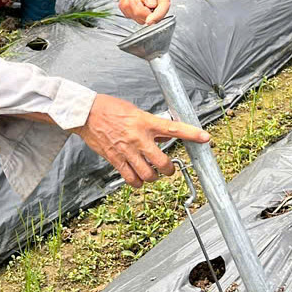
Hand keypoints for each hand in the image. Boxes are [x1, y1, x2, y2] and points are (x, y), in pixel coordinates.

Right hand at [72, 94, 209, 187]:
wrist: (86, 114)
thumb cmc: (110, 108)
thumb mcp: (136, 111)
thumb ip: (151, 124)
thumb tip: (166, 135)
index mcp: (146, 122)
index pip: (174, 128)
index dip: (192, 134)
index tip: (206, 138)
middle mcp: (138, 138)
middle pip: (162, 163)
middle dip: (169, 170)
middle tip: (168, 169)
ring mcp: (127, 151)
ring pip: (148, 175)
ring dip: (153, 177)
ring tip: (152, 173)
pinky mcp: (115, 160)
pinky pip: (131, 179)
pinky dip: (137, 182)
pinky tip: (138, 178)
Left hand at [80, 0, 169, 23]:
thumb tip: (152, 3)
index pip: (164, 4)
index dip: (159, 14)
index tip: (150, 20)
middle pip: (153, 13)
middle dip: (141, 12)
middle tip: (132, 1)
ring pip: (141, 16)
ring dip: (131, 9)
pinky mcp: (132, 2)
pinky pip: (130, 13)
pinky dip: (124, 8)